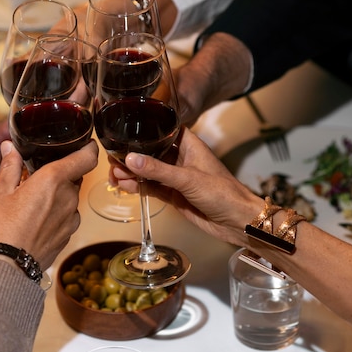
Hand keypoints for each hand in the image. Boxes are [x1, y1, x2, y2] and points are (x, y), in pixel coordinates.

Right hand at [0, 140, 98, 269]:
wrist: (10, 266)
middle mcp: (68, 196)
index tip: (84, 143)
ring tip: (34, 199)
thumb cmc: (3, 228)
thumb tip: (10, 147)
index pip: (87, 156)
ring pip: (70, 195)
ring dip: (58, 193)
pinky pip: (68, 213)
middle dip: (61, 172)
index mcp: (53, 179)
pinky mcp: (69, 232)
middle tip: (40, 175)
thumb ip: (10, 166)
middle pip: (75, 175)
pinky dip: (58, 211)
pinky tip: (38, 217)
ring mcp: (71, 216)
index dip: (88, 147)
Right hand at [111, 127, 259, 245]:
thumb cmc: (223, 193)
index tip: (122, 134)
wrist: (237, 222)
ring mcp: (176, 177)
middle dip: (132, 156)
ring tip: (114, 176)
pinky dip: (138, 187)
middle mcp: (180, 157)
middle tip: (113, 161)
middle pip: (151, 152)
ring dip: (131, 173)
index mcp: (188, 144)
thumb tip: (130, 159)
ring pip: (148, 171)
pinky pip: (151, 187)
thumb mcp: (187, 179)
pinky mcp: (173, 194)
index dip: (143, 130)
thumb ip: (158, 170)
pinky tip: (124, 186)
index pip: (162, 130)